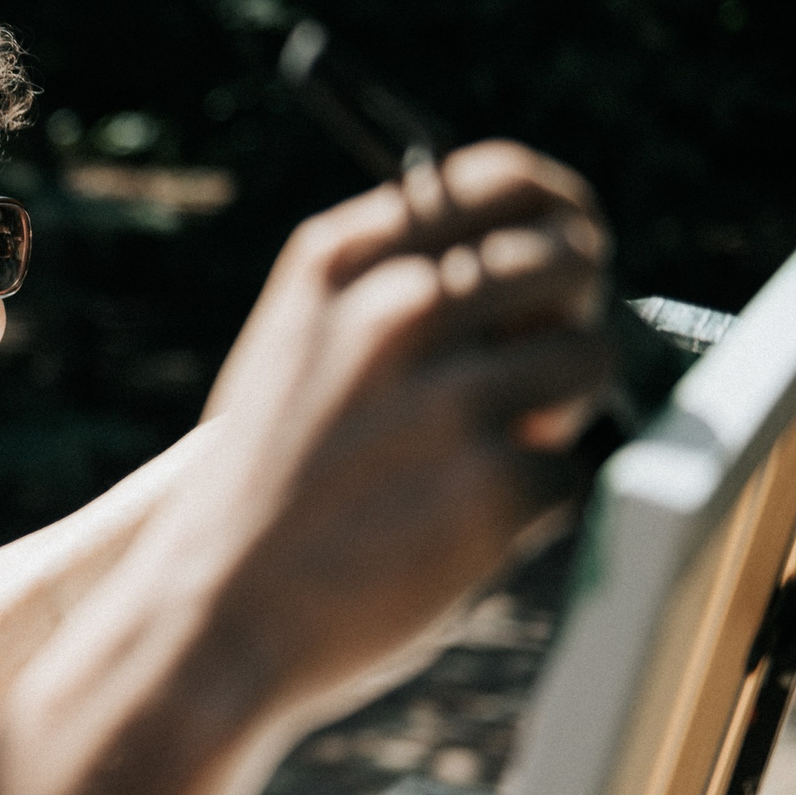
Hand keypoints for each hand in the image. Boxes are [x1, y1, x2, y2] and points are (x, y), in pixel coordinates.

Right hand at [153, 142, 611, 730]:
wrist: (209, 614)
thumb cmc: (256, 491)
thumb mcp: (290, 353)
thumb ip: (384, 296)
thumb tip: (533, 269)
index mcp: (337, 263)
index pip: (500, 180)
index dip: (557, 208)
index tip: (567, 239)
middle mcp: (395, 308)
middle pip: (566, 256)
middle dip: (570, 309)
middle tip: (537, 367)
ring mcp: (450, 393)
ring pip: (586, 357)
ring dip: (558, 411)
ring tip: (483, 456)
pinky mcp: (497, 481)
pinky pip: (567, 468)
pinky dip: (529, 504)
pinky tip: (452, 528)